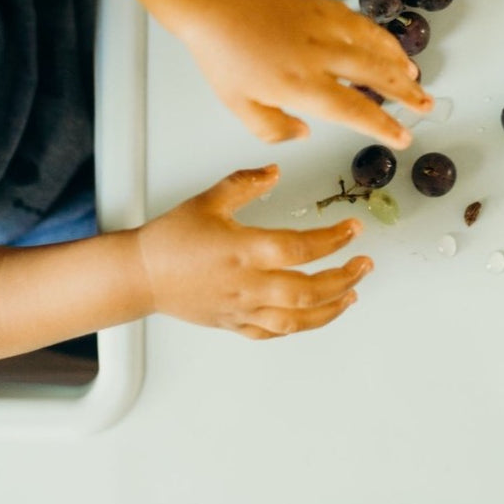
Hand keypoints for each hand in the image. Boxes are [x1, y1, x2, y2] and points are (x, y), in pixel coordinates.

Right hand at [136, 165, 372, 338]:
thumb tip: (275, 170)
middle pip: (309, 290)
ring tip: (352, 294)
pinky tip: (314, 316)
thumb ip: (246, 183)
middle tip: (364, 265)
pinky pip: (274, 332)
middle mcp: (248, 284)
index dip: (333, 239)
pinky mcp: (234, 324)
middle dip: (344, 278)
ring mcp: (243, 309)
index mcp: (244, 250)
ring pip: (297, 319)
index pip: (301, 247)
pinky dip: (300, 326)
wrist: (139, 275)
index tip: (353, 229)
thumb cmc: (171, 238)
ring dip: (331, 308)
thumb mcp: (210, 199)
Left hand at [174, 0, 432, 147]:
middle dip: (406, 93)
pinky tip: (387, 44)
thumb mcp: (239, 105)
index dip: (384, 126)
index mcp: (302, 86)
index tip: (404, 137)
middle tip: (428, 105)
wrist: (214, 0)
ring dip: (399, 63)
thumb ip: (273, 128)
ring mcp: (325, 27)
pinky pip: (362, 24)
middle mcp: (321, 56)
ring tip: (416, 77)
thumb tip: (305, 134)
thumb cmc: (222, 55)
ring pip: (375, 46)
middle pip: (376, 76)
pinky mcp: (323, 5)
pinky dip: (381, 37)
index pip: (355, 111)